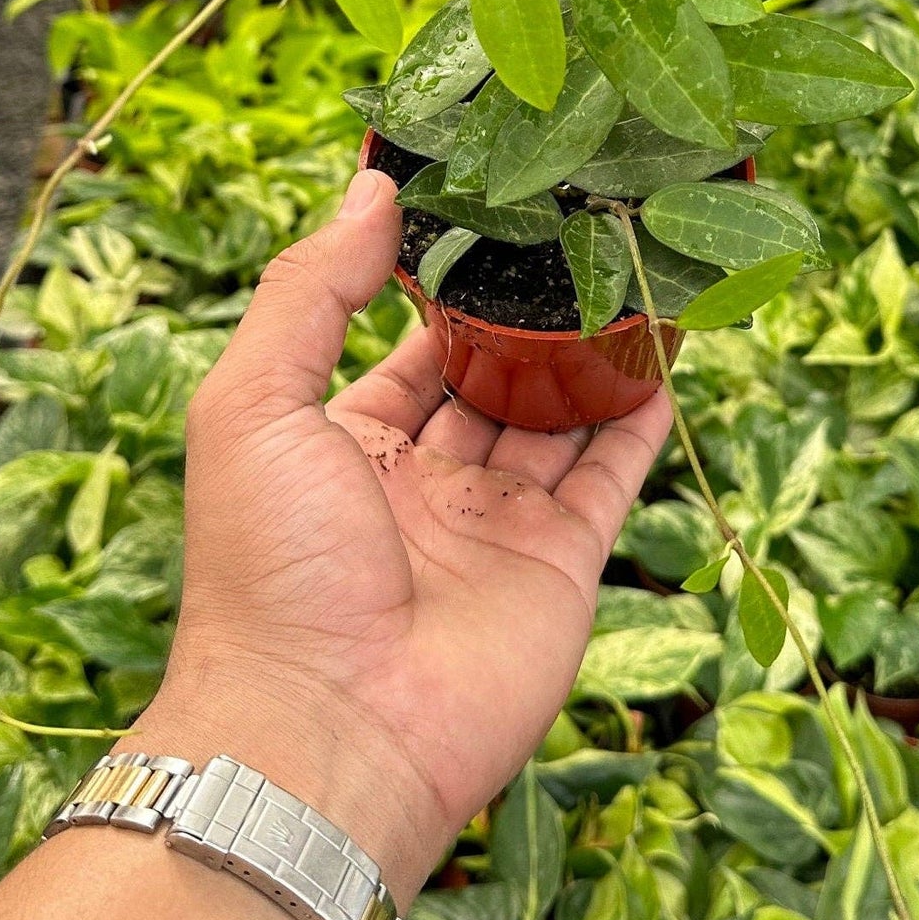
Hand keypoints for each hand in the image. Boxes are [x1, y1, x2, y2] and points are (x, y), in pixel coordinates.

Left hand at [135, 167, 670, 901]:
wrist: (329, 731)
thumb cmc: (268, 569)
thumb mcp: (253, 404)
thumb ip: (309, 292)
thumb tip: (369, 188)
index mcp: (343, 446)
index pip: (406, 347)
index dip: (445, 284)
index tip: (493, 206)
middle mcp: (424, 482)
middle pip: (490, 378)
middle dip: (530, 313)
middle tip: (579, 226)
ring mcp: (496, 525)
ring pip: (558, 418)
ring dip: (592, 352)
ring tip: (634, 266)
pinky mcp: (561, 564)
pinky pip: (612, 475)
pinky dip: (641, 415)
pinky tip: (665, 348)